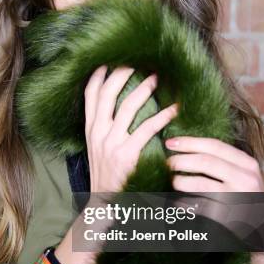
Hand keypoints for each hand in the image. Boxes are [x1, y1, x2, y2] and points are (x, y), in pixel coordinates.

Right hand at [84, 65, 178, 192]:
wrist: (103, 203)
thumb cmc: (105, 174)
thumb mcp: (97, 148)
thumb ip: (104, 128)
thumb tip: (118, 108)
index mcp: (89, 129)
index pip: (90, 95)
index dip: (98, 75)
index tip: (109, 60)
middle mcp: (97, 132)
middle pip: (108, 94)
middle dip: (122, 73)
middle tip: (137, 61)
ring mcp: (111, 143)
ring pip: (127, 107)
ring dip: (143, 89)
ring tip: (157, 78)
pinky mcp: (126, 154)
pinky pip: (147, 129)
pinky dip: (162, 116)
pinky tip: (174, 109)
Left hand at [164, 135, 263, 263]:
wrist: (263, 230)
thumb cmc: (246, 197)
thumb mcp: (241, 174)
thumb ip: (222, 160)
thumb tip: (187, 145)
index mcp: (247, 164)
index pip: (215, 146)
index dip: (190, 142)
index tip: (171, 142)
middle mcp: (246, 179)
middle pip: (206, 162)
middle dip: (182, 160)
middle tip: (167, 162)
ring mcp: (238, 199)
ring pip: (200, 184)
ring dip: (180, 181)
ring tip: (173, 181)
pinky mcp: (229, 218)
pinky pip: (199, 208)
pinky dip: (185, 205)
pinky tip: (177, 204)